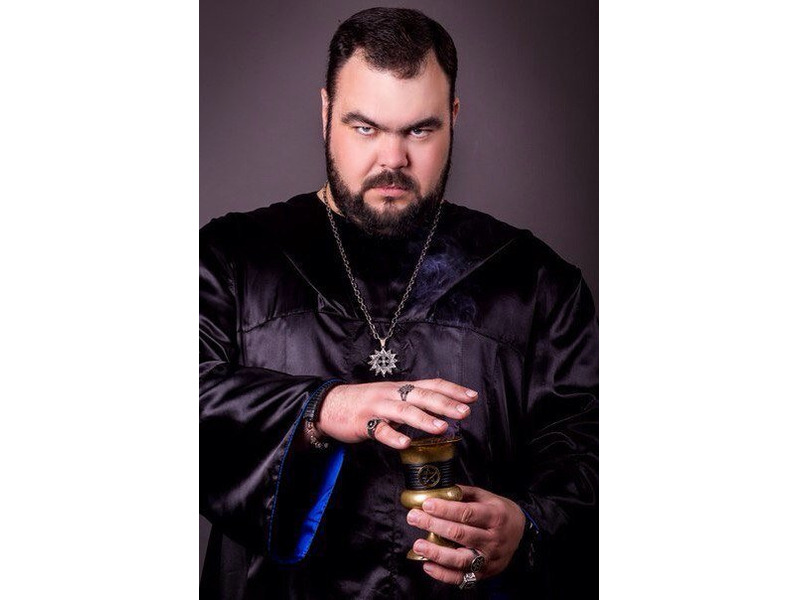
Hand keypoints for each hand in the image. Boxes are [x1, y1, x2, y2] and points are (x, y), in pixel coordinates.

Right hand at [317, 378, 477, 448]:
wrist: (330, 404)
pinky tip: (404, 444)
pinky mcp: (363, 423)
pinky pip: (379, 430)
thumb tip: (439, 409)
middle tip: (465, 412)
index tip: (472, 397)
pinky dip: (392, 437)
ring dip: (423, 419)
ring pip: (403, 411)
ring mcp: (377, 407)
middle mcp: (392, 394)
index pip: (431, 384)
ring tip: (441, 428)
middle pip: (422, 395)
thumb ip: (412, 402)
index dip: (452, 389)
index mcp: (401, 388)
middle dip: (445, 404)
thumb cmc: (365, 403)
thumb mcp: (391, 397)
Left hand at [406, 485, 526, 584]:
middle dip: (433, 525)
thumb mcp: (487, 497)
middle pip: (460, 534)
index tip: (426, 504)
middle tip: (414, 518)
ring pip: (460, 559)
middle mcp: (493, 539)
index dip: (445, 509)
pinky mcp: (484, 573)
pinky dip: (443, 574)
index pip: (467, 513)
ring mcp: (489, 559)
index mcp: (495, 516)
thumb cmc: (500, 512)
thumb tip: (439, 490)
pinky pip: (462, 578)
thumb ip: (464, 493)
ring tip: (418, 544)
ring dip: (436, 553)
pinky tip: (427, 565)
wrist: (522, 533)